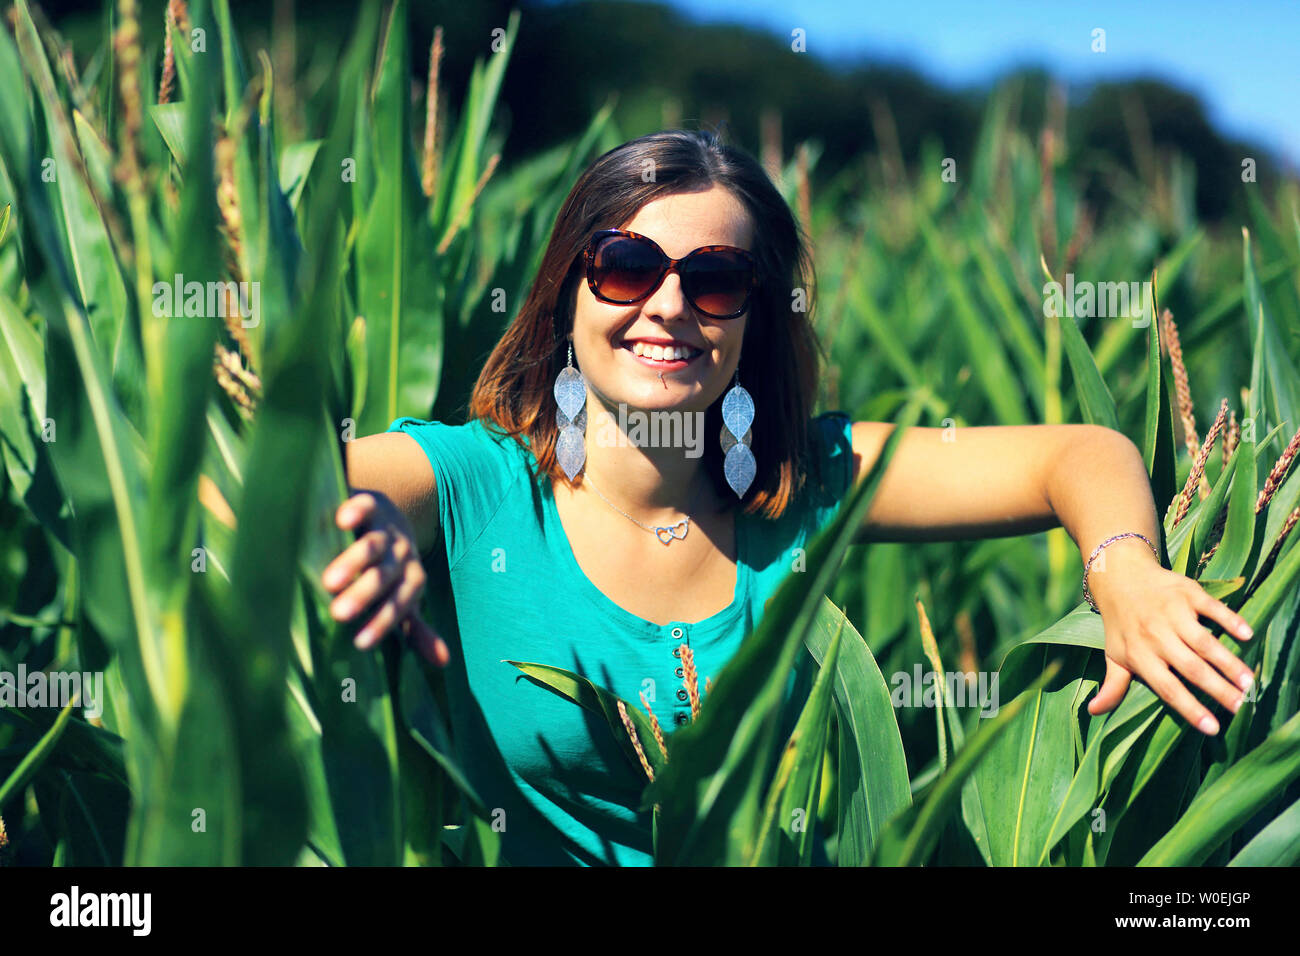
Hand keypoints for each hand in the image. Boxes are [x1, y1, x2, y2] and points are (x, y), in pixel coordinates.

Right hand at [321, 491, 448, 666]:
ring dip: (355, 562)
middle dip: (364, 596)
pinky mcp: (373, 506)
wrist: (393, 519)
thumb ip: (417, 629)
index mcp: (411, 582)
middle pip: (384, 578)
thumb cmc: (393, 570)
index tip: (360, 644)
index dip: (381, 624)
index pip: (398, 605)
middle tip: (339, 614)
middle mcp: (402, 557)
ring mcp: (387, 531)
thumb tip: (445, 662)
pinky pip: (366, 508)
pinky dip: (356, 512)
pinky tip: (340, 521)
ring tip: (329, 581)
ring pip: (373, 546)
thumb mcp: (405, 598)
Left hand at [1086, 539, 1254, 734]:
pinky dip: (1229, 620)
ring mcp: (1172, 613)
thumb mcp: (1113, 654)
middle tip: (1241, 706)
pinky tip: (1247, 635)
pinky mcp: (1187, 593)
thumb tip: (1094, 712)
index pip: (1167, 688)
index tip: (1213, 728)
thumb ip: (1113, 685)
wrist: (1120, 576)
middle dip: (1217, 689)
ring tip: (1249, 682)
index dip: (1189, 708)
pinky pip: (1211, 608)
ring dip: (1228, 662)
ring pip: (1204, 642)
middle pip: (1191, 667)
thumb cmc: (1120, 624)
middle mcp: (1156, 635)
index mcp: (1139, 654)